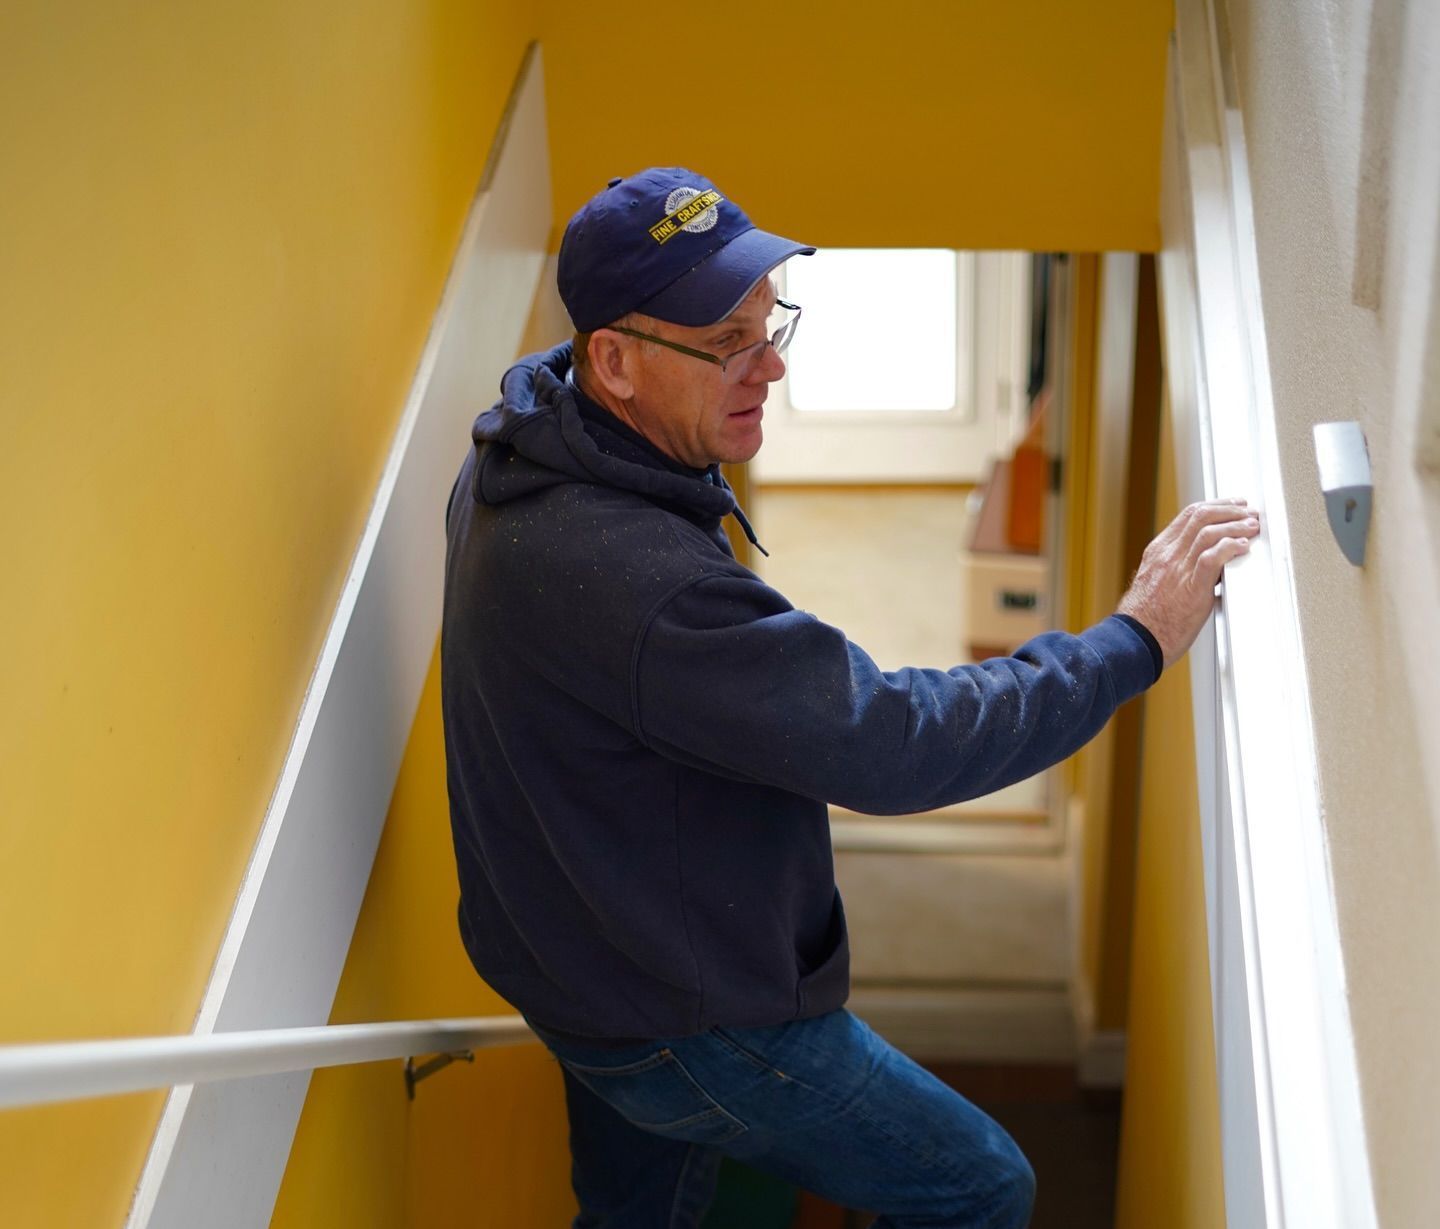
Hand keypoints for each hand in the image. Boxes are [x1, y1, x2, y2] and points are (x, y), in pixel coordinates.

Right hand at [1116, 499, 1260, 668]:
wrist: (1135, 641)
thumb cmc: (1147, 620)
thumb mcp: (1157, 584)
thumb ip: (1178, 570)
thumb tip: (1207, 565)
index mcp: (1158, 552)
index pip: (1188, 516)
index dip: (1215, 506)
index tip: (1233, 505)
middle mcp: (1167, 556)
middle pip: (1200, 517)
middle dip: (1230, 509)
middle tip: (1249, 512)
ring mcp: (1178, 571)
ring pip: (1208, 533)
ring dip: (1236, 526)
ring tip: (1252, 528)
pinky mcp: (1191, 589)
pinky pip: (1212, 558)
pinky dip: (1230, 548)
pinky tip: (1243, 547)